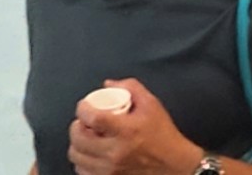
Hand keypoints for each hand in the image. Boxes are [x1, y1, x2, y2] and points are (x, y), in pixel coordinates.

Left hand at [68, 78, 196, 174]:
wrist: (174, 165)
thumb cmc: (163, 136)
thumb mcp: (152, 105)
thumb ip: (131, 88)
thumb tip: (108, 85)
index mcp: (127, 131)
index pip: (92, 118)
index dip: (82, 109)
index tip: (84, 106)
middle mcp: (115, 153)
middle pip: (79, 139)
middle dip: (76, 126)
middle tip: (84, 122)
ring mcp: (110, 170)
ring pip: (77, 157)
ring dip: (77, 144)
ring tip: (87, 138)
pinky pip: (82, 171)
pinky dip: (83, 161)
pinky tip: (91, 154)